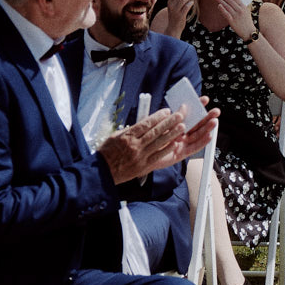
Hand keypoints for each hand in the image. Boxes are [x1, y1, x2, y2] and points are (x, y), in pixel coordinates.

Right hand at [99, 104, 218, 184]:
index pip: (145, 124)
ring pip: (158, 143)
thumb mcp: (116, 137)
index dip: (158, 117)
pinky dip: (167, 149)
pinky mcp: (143, 166)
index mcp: (127, 136)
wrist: (102, 173)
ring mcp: (140, 156)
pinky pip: (157, 156)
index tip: (167, 111)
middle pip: (154, 131)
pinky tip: (175, 143)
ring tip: (182, 127)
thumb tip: (144, 123)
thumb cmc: (108, 153)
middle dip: (168, 122)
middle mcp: (134, 145)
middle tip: (180, 115)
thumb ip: (130, 130)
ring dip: (171, 134)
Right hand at [164, 0, 195, 34]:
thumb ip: (177, 0)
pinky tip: (192, 2)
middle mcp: (171, 6)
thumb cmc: (175, 16)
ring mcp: (175, 11)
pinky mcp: (180, 16)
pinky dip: (190, 3)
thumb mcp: (173, 7)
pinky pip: (186, 7)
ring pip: (183, 0)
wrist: (173, 28)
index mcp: (169, 2)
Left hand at [214, 0, 255, 36]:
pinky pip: (226, 14)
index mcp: (244, 7)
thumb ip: (240, 7)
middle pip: (230, 1)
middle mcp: (240, 10)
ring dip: (221, 0)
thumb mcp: (246, 12)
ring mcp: (236, 16)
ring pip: (227, 6)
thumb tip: (232, 1)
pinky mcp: (232, 21)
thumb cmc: (247, 22)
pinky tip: (218, 5)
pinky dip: (222, 9)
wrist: (249, 32)